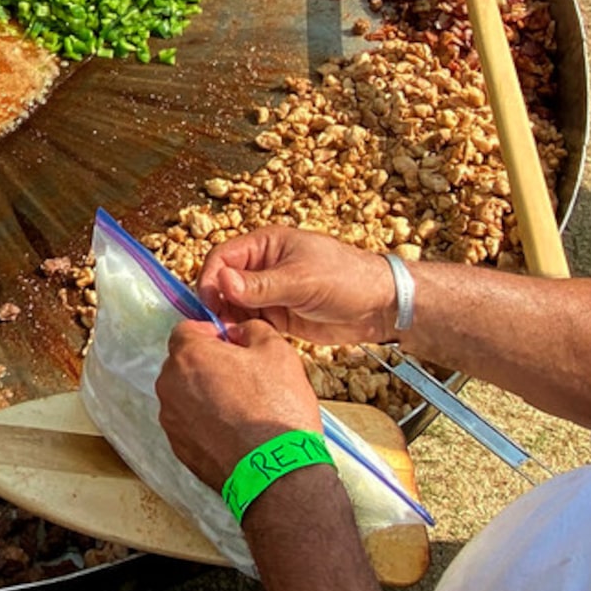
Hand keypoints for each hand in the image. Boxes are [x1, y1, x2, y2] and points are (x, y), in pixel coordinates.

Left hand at [156, 317, 323, 490]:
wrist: (278, 472)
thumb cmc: (277, 409)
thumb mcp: (277, 351)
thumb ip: (252, 329)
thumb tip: (239, 332)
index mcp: (188, 355)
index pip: (187, 330)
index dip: (212, 334)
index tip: (233, 347)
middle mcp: (170, 385)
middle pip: (183, 363)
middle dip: (207, 365)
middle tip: (241, 378)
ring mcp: (172, 420)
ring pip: (184, 394)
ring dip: (204, 395)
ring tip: (240, 408)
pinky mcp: (179, 448)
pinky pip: (189, 424)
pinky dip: (205, 423)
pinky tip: (233, 431)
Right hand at [196, 227, 397, 346]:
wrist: (381, 306)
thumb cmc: (347, 279)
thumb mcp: (301, 280)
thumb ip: (261, 284)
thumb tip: (222, 281)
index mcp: (265, 245)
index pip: (222, 257)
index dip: (211, 279)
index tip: (208, 304)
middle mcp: (263, 267)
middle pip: (224, 283)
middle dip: (219, 304)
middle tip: (219, 327)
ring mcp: (271, 293)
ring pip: (236, 306)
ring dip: (231, 321)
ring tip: (234, 339)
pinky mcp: (280, 315)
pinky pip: (252, 323)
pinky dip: (246, 333)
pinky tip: (249, 344)